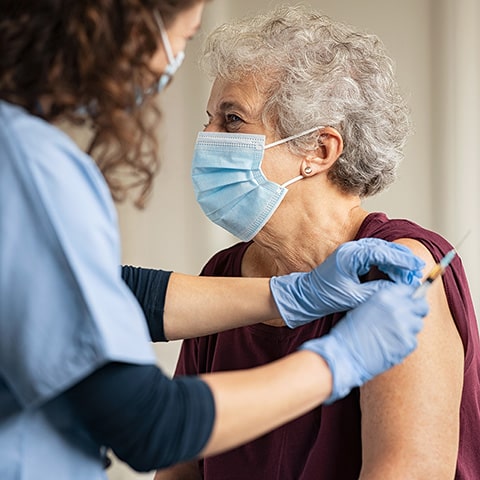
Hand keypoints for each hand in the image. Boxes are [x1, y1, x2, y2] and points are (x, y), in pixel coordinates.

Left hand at [269, 238, 424, 327]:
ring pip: (380, 250)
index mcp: (350, 256)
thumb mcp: (354, 297)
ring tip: (410, 273)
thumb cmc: (326, 296)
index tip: (416, 267)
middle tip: (417, 270)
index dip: (401, 260)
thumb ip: (377, 291)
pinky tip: (395, 272)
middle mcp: (351, 249)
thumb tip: (399, 289)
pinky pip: (374, 255)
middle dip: (402, 259)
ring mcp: (351, 251)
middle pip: (383, 248)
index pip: (382, 252)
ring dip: (395, 260)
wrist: (307, 295)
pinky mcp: (352, 257)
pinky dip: (386, 262)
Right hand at [300, 283, 428, 402]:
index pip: (409, 290)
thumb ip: (385, 302)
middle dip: (416, 311)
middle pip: (421, 306)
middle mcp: (398, 308)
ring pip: (418, 324)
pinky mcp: (408, 344)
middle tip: (407, 318)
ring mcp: (405, 326)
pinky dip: (404, 343)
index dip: (410, 297)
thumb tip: (402, 302)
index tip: (409, 302)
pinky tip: (389, 344)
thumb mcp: (365, 307)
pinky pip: (413, 341)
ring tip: (391, 334)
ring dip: (409, 328)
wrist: (345, 354)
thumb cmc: (350, 332)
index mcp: (385, 296)